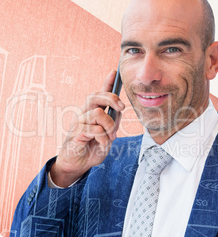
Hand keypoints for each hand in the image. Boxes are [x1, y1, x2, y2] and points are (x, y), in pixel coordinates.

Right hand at [50, 70, 124, 186]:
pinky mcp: (76, 133)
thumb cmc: (91, 148)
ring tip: (110, 138)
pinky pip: (95, 130)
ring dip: (109, 126)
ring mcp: (79, 122)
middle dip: (111, 98)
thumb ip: (112, 124)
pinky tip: (102, 145)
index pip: (99, 94)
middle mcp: (84, 114)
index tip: (114, 72)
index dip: (106, 82)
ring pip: (98, 113)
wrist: (77, 164)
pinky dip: (103, 138)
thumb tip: (118, 111)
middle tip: (121, 107)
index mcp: (92, 112)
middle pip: (96, 96)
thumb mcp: (107, 136)